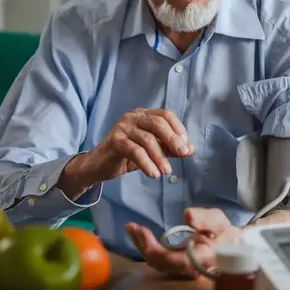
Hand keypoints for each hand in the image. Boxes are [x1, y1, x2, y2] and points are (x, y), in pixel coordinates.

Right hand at [59, 108, 194, 196]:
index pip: (166, 114)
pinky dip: (147, 163)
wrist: (99, 165)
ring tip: (166, 172)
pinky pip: (135, 151)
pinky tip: (153, 174)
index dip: (178, 128)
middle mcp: (133, 116)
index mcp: (144, 115)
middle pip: (158, 123)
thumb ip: (169, 149)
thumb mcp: (152, 151)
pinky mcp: (115, 140)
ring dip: (160, 157)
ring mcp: (123, 127)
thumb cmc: (127, 156)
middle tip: (182, 154)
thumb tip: (190, 149)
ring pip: (147, 139)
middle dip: (172, 140)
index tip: (185, 146)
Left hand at [125, 208, 243, 277]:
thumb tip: (187, 215)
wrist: (235, 246)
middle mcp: (188, 268)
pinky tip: (142, 237)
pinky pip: (160, 261)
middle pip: (158, 263)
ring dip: (142, 247)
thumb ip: (204, 218)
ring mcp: (183, 269)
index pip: (169, 260)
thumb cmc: (226, 233)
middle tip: (131, 226)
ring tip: (132, 230)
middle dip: (142, 245)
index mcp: (198, 260)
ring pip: (157, 263)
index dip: (152, 248)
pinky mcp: (179, 265)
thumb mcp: (218, 221)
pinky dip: (149, 248)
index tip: (141, 230)